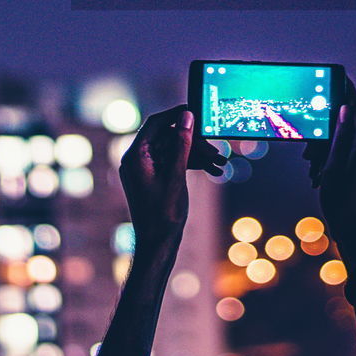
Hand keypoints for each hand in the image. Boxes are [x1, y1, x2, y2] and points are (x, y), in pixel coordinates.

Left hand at [119, 105, 225, 255]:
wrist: (157, 244)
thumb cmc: (163, 214)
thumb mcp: (176, 175)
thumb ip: (182, 143)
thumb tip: (187, 117)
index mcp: (136, 156)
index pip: (156, 123)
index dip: (176, 114)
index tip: (196, 110)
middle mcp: (137, 159)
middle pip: (168, 138)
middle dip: (194, 142)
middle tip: (216, 151)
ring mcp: (145, 169)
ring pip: (174, 150)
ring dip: (196, 155)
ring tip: (219, 163)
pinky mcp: (153, 177)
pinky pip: (172, 162)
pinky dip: (190, 164)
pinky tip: (211, 170)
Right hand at [303, 78, 355, 268]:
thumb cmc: (343, 207)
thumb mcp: (332, 169)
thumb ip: (339, 137)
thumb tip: (345, 108)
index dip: (348, 92)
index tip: (340, 77)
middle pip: (350, 129)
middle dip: (327, 134)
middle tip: (309, 151)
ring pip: (349, 144)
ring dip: (328, 150)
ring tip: (312, 169)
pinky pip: (353, 157)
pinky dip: (336, 159)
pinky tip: (321, 175)